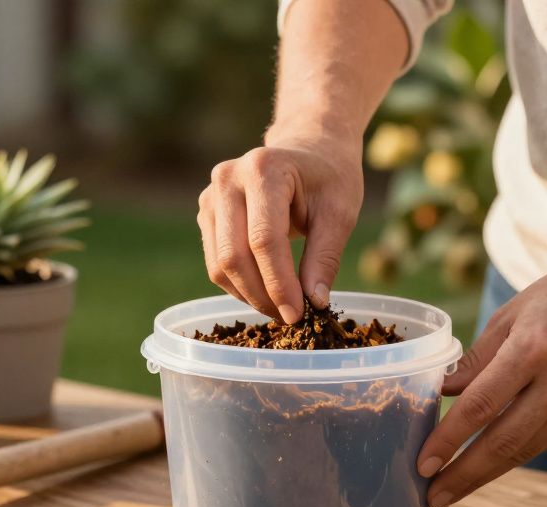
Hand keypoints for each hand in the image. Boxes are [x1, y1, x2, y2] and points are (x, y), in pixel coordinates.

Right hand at [197, 134, 362, 321]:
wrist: (309, 147)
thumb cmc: (329, 177)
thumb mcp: (339, 213)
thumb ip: (325, 257)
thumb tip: (315, 303)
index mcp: (264, 168)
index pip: (264, 239)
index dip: (279, 283)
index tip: (299, 314)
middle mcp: (228, 178)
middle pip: (234, 255)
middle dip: (262, 295)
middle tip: (291, 318)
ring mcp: (211, 196)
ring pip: (219, 264)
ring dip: (249, 296)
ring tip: (281, 308)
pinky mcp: (207, 213)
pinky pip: (215, 262)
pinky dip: (239, 285)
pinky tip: (266, 292)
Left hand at [415, 250, 546, 506]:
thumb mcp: (510, 315)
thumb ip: (474, 360)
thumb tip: (440, 394)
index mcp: (533, 350)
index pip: (480, 406)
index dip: (448, 440)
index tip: (422, 464)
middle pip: (503, 442)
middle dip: (463, 476)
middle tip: (430, 498)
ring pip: (524, 451)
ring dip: (483, 476)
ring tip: (449, 491)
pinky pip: (543, 443)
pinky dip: (512, 456)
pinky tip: (485, 465)